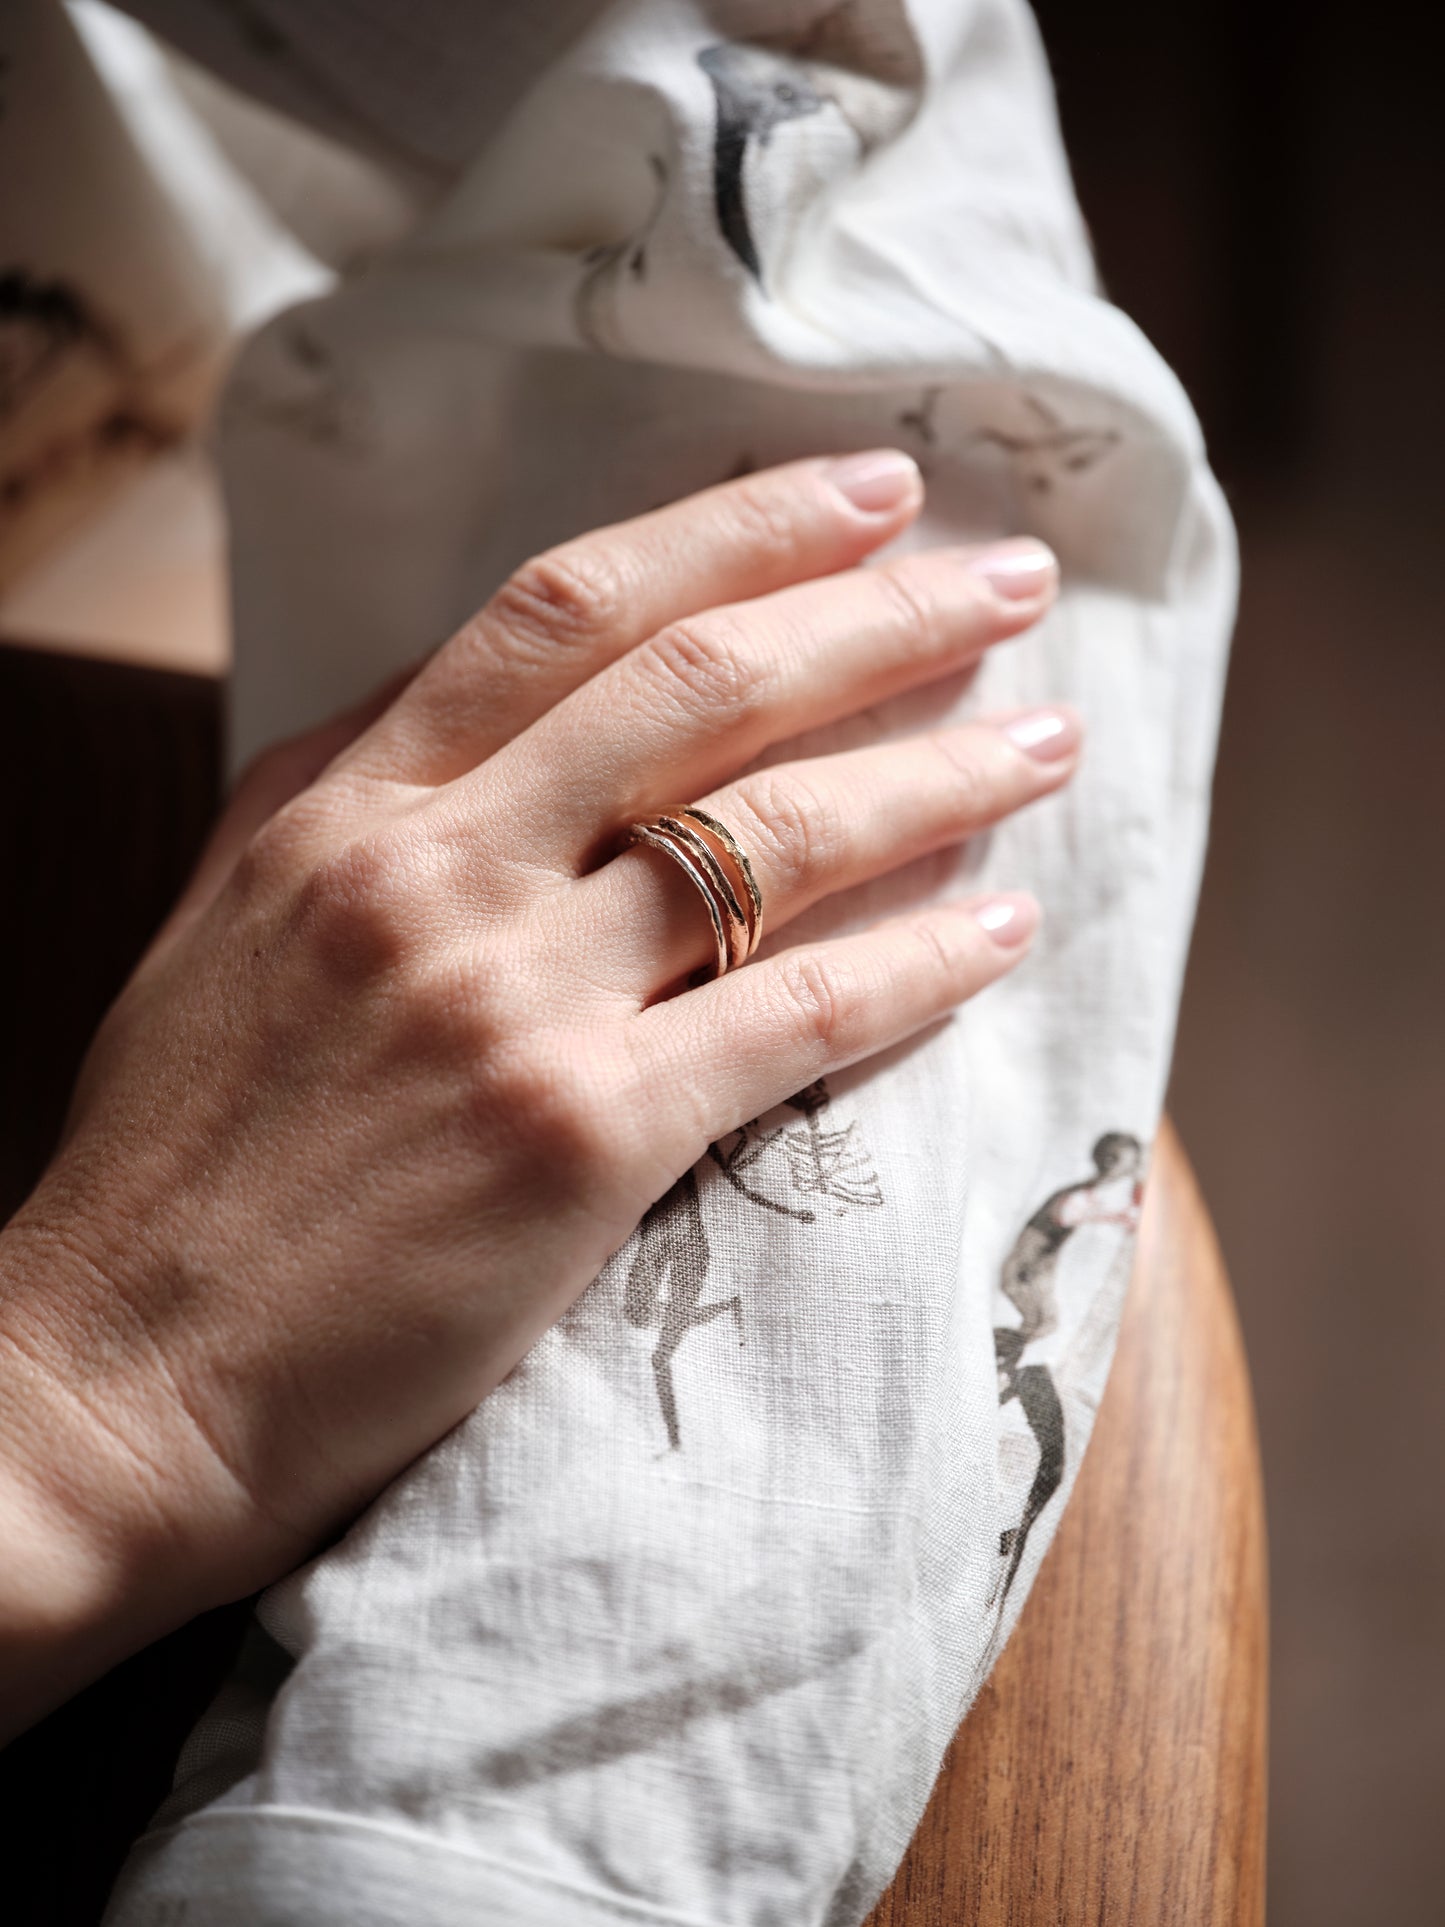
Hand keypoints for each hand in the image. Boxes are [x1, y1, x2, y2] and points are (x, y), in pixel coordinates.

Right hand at [0, 451, 1072, 1730]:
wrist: (112, 1379)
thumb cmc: (174, 1162)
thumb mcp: (232, 920)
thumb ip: (353, 793)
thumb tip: (484, 706)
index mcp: (342, 805)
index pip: (567, 610)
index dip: (737, 531)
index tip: (868, 493)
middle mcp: (433, 873)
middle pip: (701, 693)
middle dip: (882, 620)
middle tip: (1012, 583)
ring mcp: (510, 1002)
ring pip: (769, 840)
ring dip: (936, 779)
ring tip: (1049, 742)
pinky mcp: (580, 1140)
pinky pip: (790, 1017)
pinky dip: (914, 962)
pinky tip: (1003, 927)